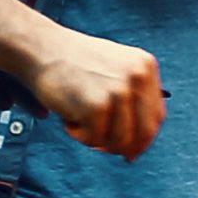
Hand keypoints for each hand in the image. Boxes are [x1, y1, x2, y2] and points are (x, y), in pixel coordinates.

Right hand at [18, 27, 165, 160]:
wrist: (41, 48)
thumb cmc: (73, 62)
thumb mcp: (115, 69)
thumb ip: (132, 98)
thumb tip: (137, 146)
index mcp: (145, 66)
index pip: (157, 117)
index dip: (143, 139)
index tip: (131, 150)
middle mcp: (138, 77)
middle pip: (144, 133)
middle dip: (125, 147)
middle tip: (105, 148)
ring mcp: (119, 91)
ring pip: (119, 141)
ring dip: (96, 139)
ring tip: (79, 119)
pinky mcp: (97, 105)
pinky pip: (95, 139)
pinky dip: (79, 135)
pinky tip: (68, 116)